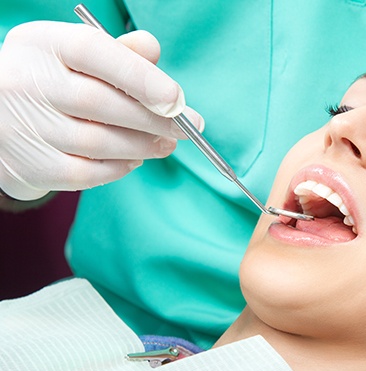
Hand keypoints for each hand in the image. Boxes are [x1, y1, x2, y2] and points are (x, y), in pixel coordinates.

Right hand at [0, 21, 203, 200]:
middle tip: (189, 127)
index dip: (140, 77)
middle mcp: (26, 82)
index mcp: (43, 44)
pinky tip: (135, 159)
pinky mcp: (31, 166)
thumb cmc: (54, 81)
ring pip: (99, 142)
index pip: (93, 52)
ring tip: (168, 143)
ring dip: (144, 146)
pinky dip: (120, 168)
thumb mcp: (77, 55)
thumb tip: (152, 48)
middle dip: (155, 119)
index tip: (177, 99)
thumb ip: (119, 53)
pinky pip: (87, 173)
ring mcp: (25, 127)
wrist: (1, 117)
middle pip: (101, 104)